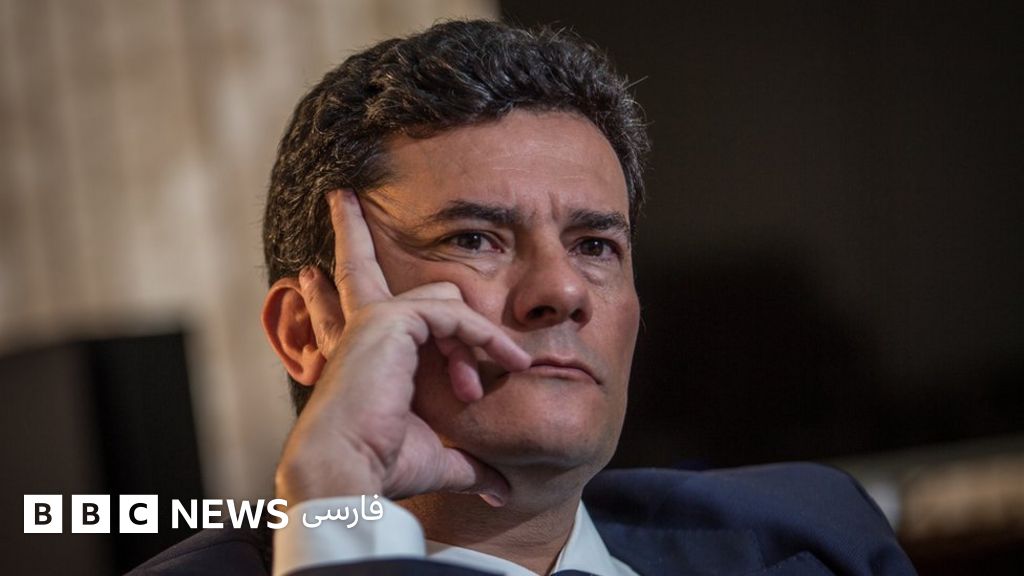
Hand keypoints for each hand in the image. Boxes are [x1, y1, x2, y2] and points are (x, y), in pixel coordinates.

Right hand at [275, 189, 530, 506]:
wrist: (349, 471)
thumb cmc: (384, 464)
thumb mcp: (438, 455)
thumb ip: (469, 462)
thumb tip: (499, 490)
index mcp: (369, 351)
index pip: (367, 303)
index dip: (377, 297)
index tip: (376, 299)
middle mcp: (367, 328)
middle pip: (365, 264)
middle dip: (353, 231)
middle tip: (348, 202)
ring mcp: (378, 321)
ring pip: (446, 298)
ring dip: (478, 339)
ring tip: (499, 375)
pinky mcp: (392, 321)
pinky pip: (456, 315)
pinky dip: (485, 338)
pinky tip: (507, 363)